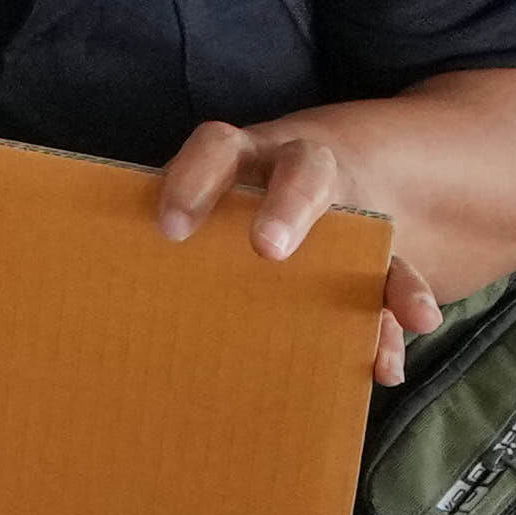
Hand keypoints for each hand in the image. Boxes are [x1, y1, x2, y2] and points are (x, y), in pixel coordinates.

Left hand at [154, 118, 443, 373]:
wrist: (316, 173)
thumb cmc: (219, 212)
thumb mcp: (198, 210)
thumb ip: (173, 241)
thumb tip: (112, 320)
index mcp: (242, 159)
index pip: (217, 148)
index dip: (194, 179)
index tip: (171, 228)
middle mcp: (297, 172)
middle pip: (304, 170)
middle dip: (290, 205)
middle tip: (268, 250)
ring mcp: (344, 208)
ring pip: (368, 231)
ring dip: (379, 271)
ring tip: (403, 315)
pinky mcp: (373, 249)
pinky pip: (393, 280)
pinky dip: (395, 320)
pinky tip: (386, 367)